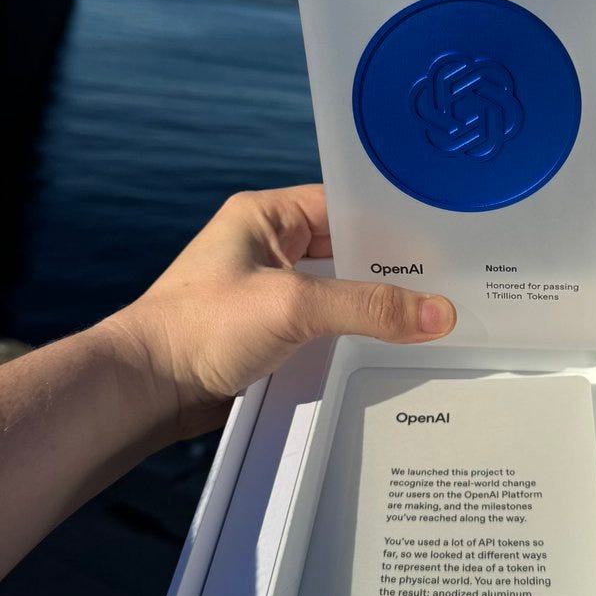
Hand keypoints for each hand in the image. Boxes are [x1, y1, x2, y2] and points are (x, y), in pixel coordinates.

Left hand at [104, 184, 456, 440]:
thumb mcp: (292, 306)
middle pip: (350, 252)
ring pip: (341, 292)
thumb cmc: (198, 329)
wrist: (145, 390)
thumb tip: (438, 313)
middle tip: (449, 284)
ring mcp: (271, 292)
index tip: (443, 239)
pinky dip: (354, 337)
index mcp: (268, 216)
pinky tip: (389, 349)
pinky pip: (327, 326)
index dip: (393, 221)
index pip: (347, 205)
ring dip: (374, 309)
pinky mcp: (272, 333)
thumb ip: (367, 307)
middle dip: (392, 271)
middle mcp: (271, 248)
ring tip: (432, 318)